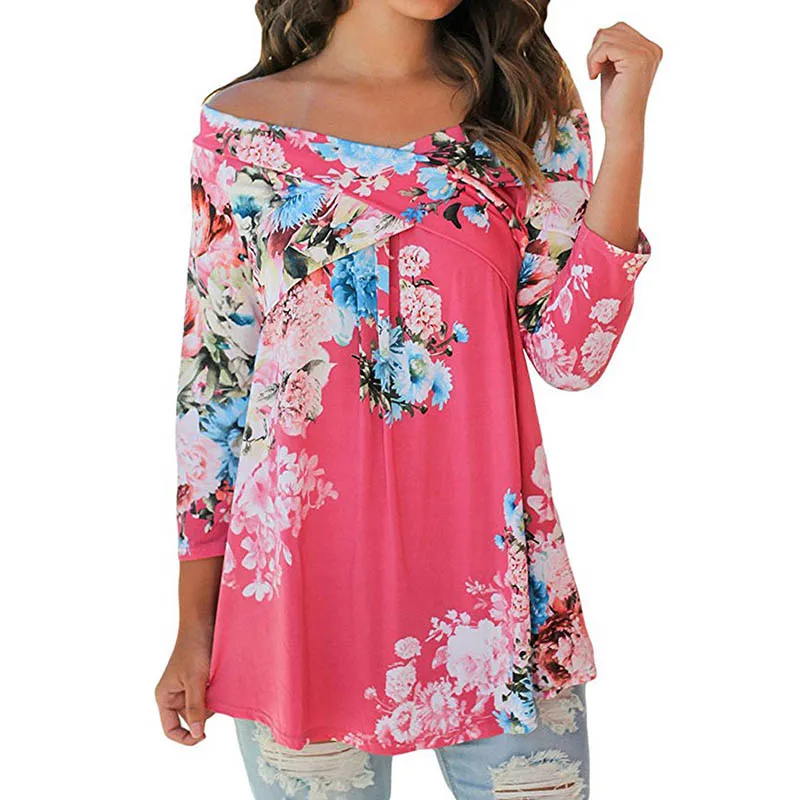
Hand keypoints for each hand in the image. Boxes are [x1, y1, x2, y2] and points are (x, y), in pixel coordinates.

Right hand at [155, 625, 215, 744]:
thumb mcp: (195, 680)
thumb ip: (195, 708)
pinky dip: (216, 693)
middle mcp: (174, 695)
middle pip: (190, 719)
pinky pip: (210, 696)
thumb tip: (197, 735)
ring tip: (214, 684)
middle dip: (203, 713)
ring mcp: (188, 688)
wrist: (204, 624)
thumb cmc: (194, 648)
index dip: (186, 737)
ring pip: (203, 708)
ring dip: (212, 702)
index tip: (203, 736)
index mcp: (164, 697)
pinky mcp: (201, 681)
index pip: (171, 729)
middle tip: (211, 695)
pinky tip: (219, 681)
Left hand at [587, 21, 662, 137]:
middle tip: (594, 70)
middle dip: (597, 48)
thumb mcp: (613, 68)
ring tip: (594, 73)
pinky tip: (594, 76)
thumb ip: (611, 49)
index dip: (602, 45)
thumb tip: (600, 32)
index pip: (621, 29)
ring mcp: (646, 53)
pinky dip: (593, 60)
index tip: (598, 67)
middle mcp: (652, 49)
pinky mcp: (636, 60)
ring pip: (607, 36)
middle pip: (614, 29)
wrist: (622, 125)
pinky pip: (605, 47)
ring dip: (593, 55)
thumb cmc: (616, 102)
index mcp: (650, 50)